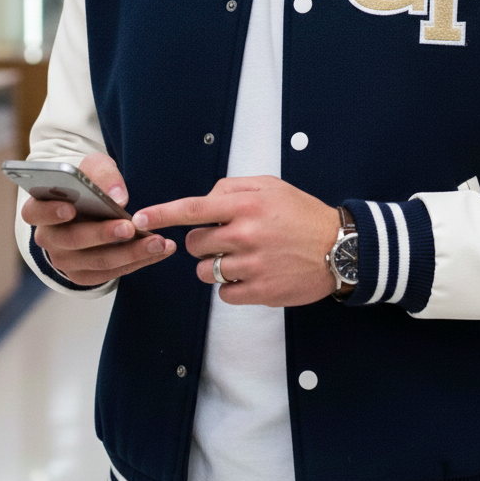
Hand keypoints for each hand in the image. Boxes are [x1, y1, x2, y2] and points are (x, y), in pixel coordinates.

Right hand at [21, 152, 176, 285]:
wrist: (90, 210)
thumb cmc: (87, 186)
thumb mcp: (93, 169)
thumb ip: (102, 175)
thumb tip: (118, 197)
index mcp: (39, 209)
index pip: (34, 212)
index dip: (50, 211)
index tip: (70, 209)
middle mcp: (48, 239)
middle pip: (72, 240)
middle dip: (103, 234)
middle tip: (130, 227)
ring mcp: (65, 261)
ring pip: (98, 261)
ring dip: (131, 252)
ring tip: (159, 241)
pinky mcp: (85, 275)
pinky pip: (112, 273)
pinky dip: (139, 262)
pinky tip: (161, 250)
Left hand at [136, 176, 340, 306]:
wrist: (341, 248)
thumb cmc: (302, 214)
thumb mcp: (270, 186)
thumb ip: (232, 188)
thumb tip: (203, 201)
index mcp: (246, 205)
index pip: (192, 209)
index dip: (161, 214)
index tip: (138, 219)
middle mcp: (246, 234)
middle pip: (194, 244)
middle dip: (203, 242)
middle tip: (229, 239)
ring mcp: (252, 266)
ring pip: (205, 271)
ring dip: (216, 266)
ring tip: (244, 258)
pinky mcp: (260, 292)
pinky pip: (223, 294)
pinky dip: (231, 287)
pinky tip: (252, 276)